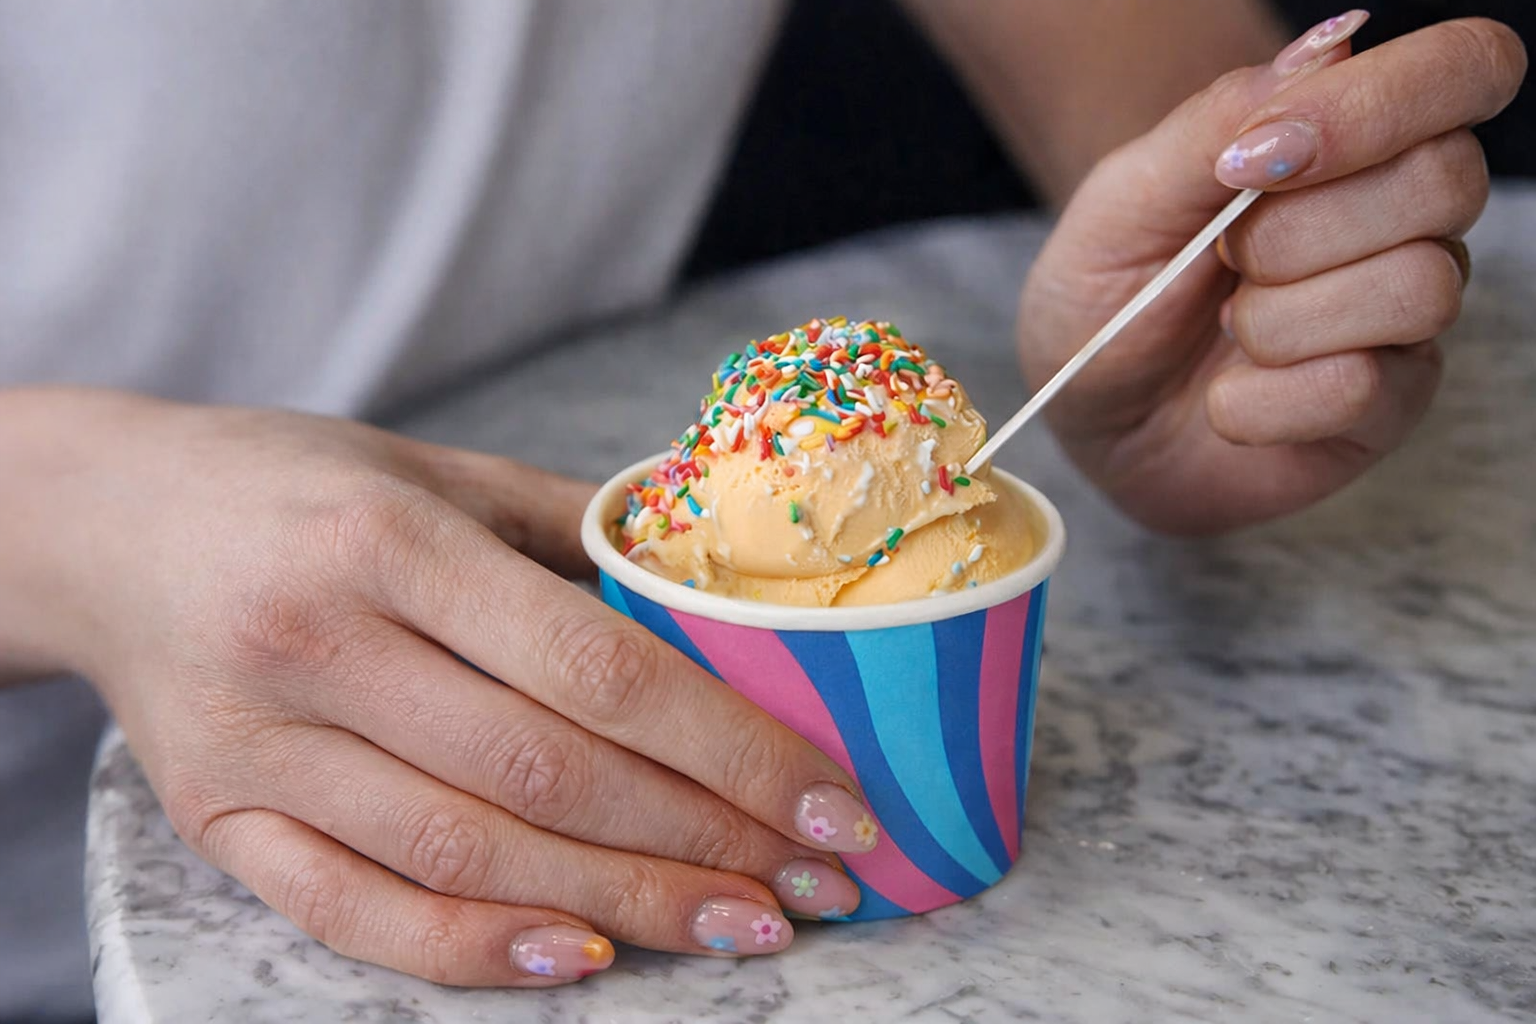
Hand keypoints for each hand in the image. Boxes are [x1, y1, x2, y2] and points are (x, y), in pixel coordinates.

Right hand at [3, 389, 871, 984]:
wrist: (111, 523)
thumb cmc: (298, 486)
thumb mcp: (437, 471)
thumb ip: (574, 530)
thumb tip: (719, 593)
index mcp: (393, 543)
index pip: (599, 671)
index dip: (733, 751)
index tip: (833, 802)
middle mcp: (322, 644)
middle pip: (551, 776)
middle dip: (706, 844)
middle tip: (815, 884)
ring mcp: (259, 746)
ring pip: (469, 855)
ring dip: (624, 907)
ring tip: (740, 927)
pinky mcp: (215, 820)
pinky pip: (352, 910)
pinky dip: (471, 950)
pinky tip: (579, 959)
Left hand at [1018, 15, 1525, 533]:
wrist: (1083, 413)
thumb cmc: (1107, 295)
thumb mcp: (1125, 197)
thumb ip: (1218, 120)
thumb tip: (1329, 44)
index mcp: (1357, 139)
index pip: (1464, 71)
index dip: (1379, 104)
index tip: (1259, 156)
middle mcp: (1405, 220)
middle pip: (1445, 181)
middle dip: (1297, 228)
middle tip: (1222, 259)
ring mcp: (1404, 318)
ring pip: (1416, 289)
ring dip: (1278, 320)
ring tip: (1226, 331)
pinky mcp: (1388, 407)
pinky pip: (1364, 389)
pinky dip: (1262, 401)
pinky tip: (1228, 399)